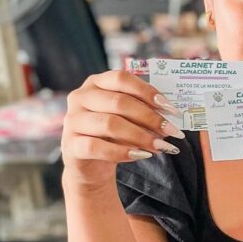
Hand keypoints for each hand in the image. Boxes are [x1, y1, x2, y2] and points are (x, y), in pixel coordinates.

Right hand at [61, 71, 183, 189]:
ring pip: (110, 124)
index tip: (171, 109)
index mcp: (96, 83)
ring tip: (160, 147)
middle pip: (119, 102)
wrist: (90, 163)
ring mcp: (72, 120)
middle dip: (150, 117)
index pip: (122, 78)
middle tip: (171, 131)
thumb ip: (143, 110)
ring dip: (140, 136)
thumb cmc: (113, 134)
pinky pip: (97, 147)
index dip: (148, 92)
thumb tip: (171, 114)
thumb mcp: (127, 117)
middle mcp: (81, 97)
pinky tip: (140, 155)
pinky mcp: (71, 145)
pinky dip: (122, 152)